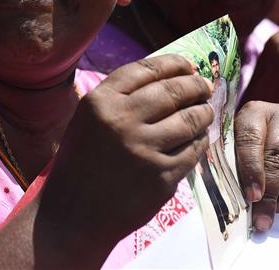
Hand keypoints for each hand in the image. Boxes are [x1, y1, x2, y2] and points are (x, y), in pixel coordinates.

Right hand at [39, 55, 213, 253]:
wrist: (73, 215)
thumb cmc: (81, 163)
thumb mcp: (89, 120)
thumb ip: (120, 97)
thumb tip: (166, 77)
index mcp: (100, 101)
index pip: (146, 69)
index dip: (173, 64)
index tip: (187, 66)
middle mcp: (121, 120)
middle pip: (173, 91)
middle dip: (195, 85)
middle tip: (203, 86)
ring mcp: (144, 149)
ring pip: (189, 120)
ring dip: (203, 112)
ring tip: (206, 111)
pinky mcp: (161, 177)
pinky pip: (192, 150)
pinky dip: (200, 140)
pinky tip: (199, 138)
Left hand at [235, 101, 278, 231]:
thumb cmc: (255, 146)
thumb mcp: (239, 150)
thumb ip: (241, 169)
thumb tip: (250, 202)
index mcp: (254, 112)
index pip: (251, 139)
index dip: (251, 170)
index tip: (252, 196)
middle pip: (278, 154)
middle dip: (270, 192)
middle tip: (264, 218)